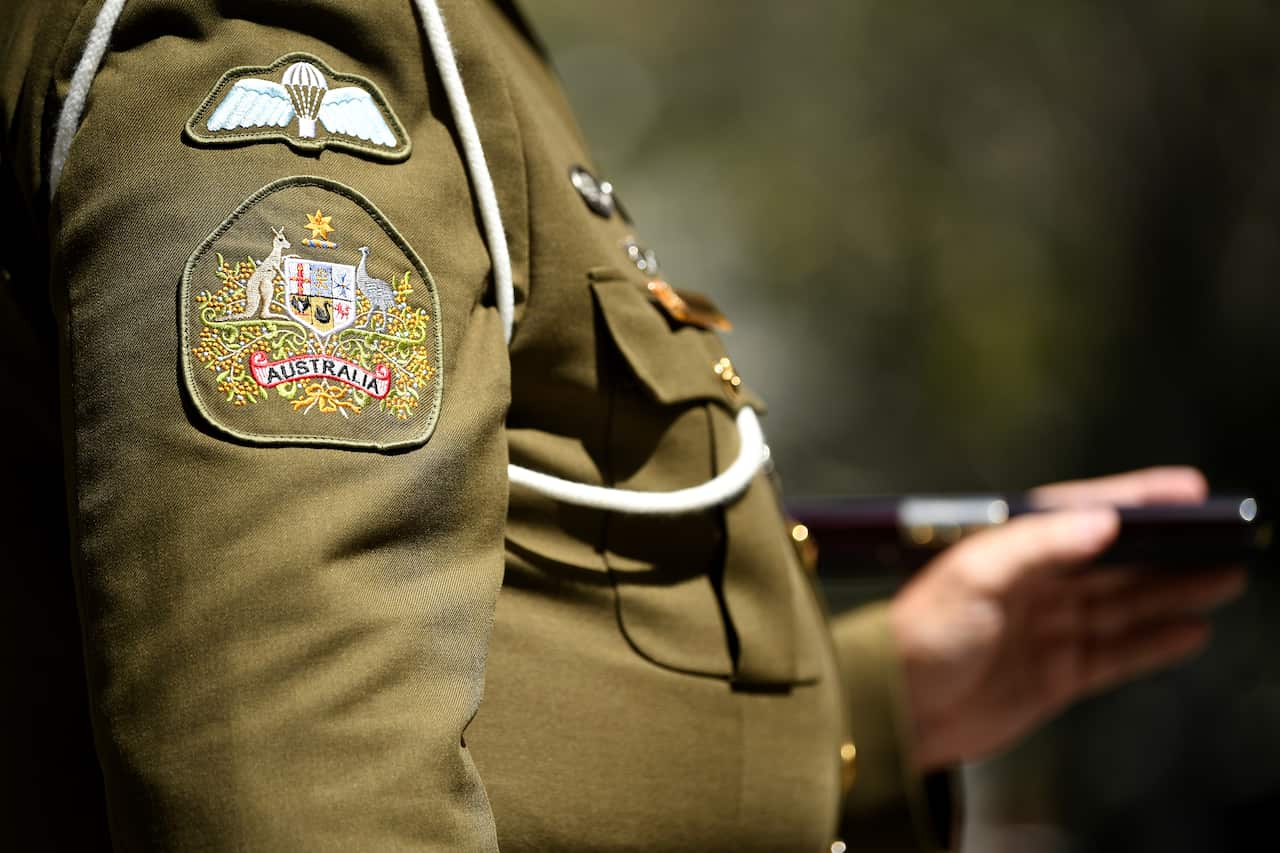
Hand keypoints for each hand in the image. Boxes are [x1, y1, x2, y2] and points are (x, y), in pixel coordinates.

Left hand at [890, 467, 1246, 771]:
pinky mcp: (1056, 674)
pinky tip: (1191, 629)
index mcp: (1011, 549)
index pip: (1083, 513)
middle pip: (1115, 561)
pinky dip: (1155, 642)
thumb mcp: (973, 576)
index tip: (1189, 490)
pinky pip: (1117, 653)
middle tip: (1225, 536)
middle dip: (1169, 548)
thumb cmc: (920, 634)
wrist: (896, 710)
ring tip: (1224, 577)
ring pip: (1125, 605)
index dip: (1137, 499)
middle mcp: (1035, 584)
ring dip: (1173, 592)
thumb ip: (1038, 545)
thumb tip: (1102, 520)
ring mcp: (1048, 629)